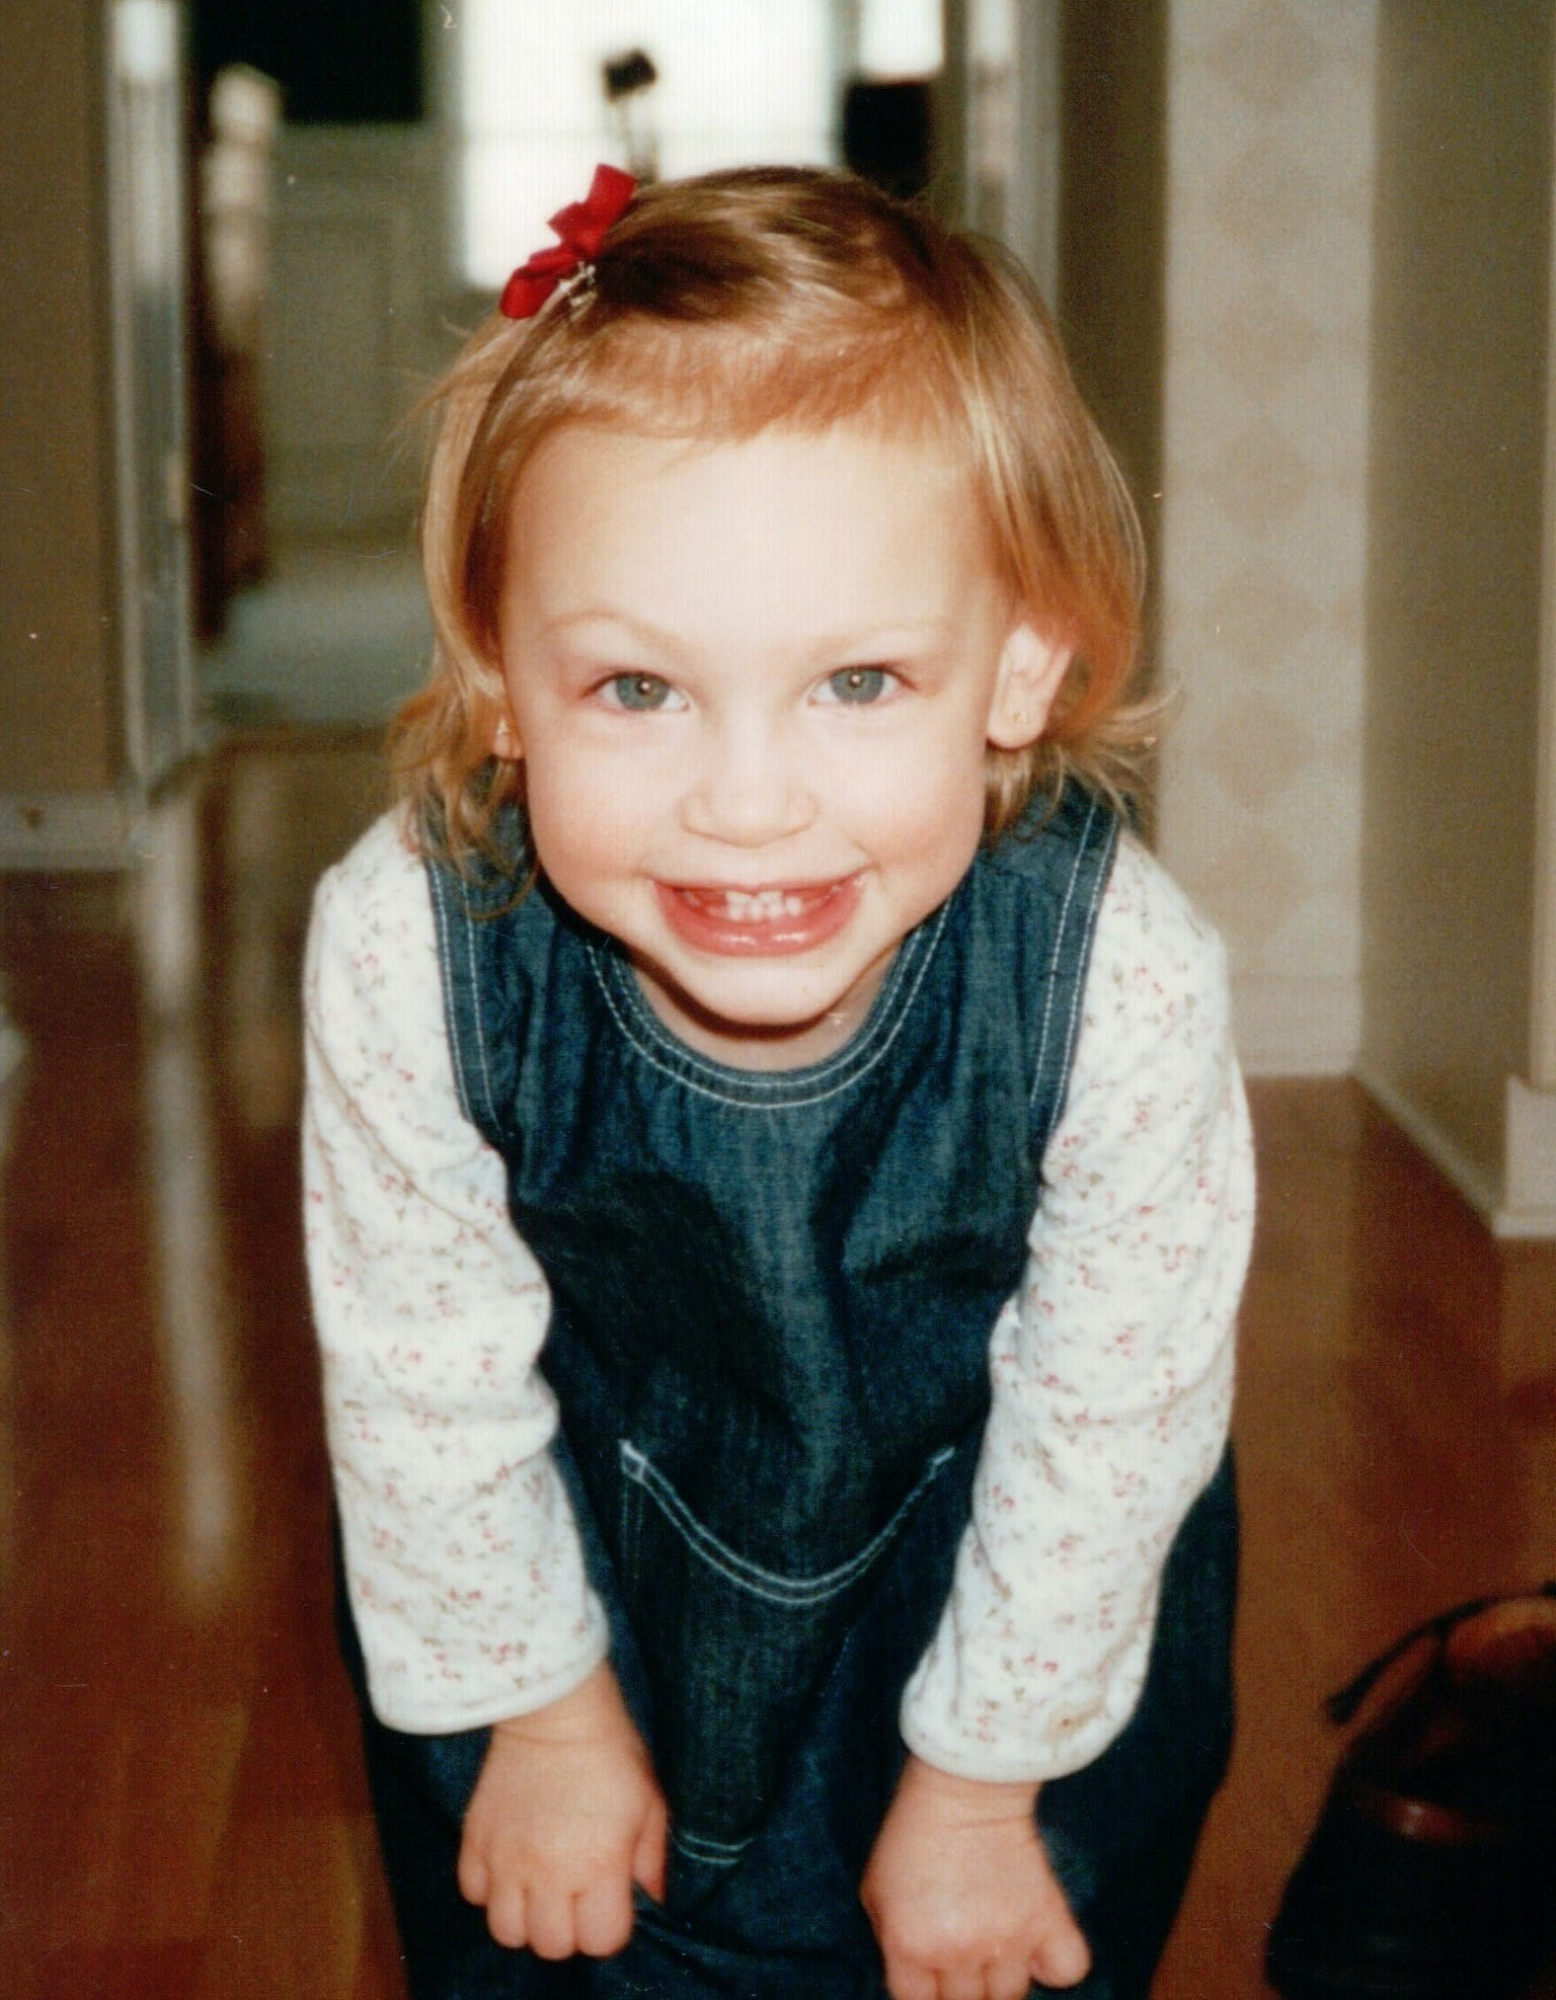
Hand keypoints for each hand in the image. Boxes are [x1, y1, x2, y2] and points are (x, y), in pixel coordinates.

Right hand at [457, 1662, 666, 1958]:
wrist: (555, 1708)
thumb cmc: (611, 1752)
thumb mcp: (649, 1804)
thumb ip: (652, 1861)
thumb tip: (654, 1901)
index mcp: (598, 1865)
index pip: (600, 1941)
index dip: (608, 1927)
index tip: (610, 1901)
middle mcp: (549, 1872)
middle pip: (550, 1946)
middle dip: (567, 1929)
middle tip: (575, 1896)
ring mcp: (506, 1858)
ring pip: (506, 1931)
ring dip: (525, 1917)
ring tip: (539, 1888)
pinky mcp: (475, 1838)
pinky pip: (473, 1893)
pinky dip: (490, 1889)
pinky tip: (510, 1865)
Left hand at [861, 1756, 1090, 1999]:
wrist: (964, 1788)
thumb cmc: (913, 1835)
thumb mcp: (877, 1891)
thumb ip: (889, 1943)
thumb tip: (913, 1981)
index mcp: (910, 1948)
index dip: (924, 1992)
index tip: (931, 1977)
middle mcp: (958, 1954)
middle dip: (961, 1986)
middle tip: (962, 1953)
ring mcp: (1007, 1940)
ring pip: (1010, 1996)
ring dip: (1001, 1976)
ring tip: (994, 1941)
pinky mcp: (1047, 1919)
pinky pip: (1066, 1970)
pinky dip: (1055, 1965)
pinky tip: (1038, 1946)